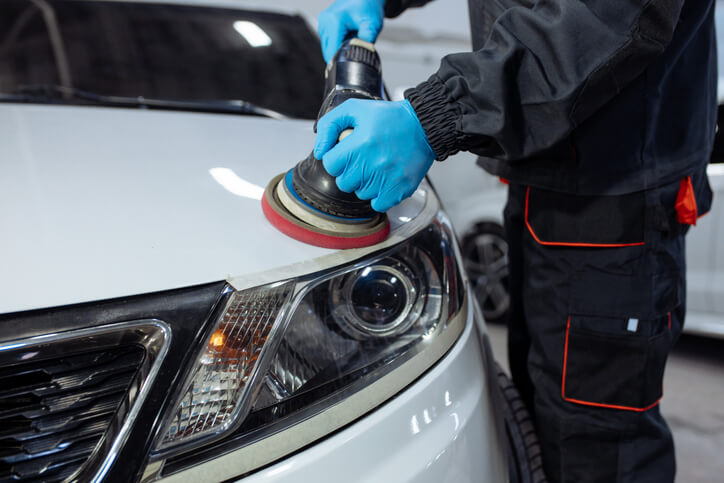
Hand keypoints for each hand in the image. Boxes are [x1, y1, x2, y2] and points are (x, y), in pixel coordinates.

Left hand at [314, 99, 435, 212]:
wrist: (424, 126)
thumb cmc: (390, 117)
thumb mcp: (355, 108)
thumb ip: (329, 125)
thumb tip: (319, 150)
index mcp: (359, 144)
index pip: (330, 164)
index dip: (336, 157)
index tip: (346, 152)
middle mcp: (372, 164)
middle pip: (343, 182)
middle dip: (349, 171)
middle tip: (362, 159)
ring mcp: (386, 179)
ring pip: (360, 193)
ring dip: (364, 183)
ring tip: (376, 166)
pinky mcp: (399, 190)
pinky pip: (378, 204)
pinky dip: (378, 196)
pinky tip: (383, 181)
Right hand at [318, 0, 385, 62]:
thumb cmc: (368, 4)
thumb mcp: (372, 25)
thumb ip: (366, 43)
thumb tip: (362, 57)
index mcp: (334, 22)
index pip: (331, 53)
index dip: (341, 63)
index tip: (351, 65)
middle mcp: (325, 22)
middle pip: (328, 52)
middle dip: (342, 55)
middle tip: (356, 45)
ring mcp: (323, 23)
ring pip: (328, 48)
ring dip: (340, 49)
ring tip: (352, 36)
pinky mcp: (324, 24)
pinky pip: (329, 41)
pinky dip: (338, 42)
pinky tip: (348, 34)